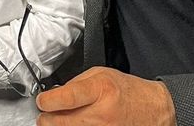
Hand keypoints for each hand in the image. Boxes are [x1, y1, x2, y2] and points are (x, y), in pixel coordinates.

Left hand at [36, 67, 175, 125]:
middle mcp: (102, 114)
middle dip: (46, 118)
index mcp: (101, 90)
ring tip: (57, 121)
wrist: (152, 110)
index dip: (48, 100)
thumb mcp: (101, 74)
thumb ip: (76, 84)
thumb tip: (53, 95)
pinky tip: (72, 125)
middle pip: (61, 122)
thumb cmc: (127, 91)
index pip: (67, 97)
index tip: (41, 101)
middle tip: (45, 113)